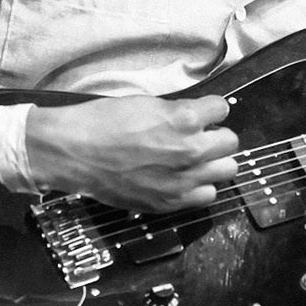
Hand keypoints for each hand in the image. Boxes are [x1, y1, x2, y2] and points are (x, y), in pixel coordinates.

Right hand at [26, 94, 238, 211]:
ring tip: (192, 160)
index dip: (210, 111)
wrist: (75, 153)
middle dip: (214, 137)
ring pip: (226, 170)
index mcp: (185, 119)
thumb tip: (196, 119)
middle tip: (197, 137)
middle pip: (230, 143)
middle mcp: (191, 150)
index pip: (221, 110)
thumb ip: (178, 113)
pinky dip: (199, 186)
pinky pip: (207, 195)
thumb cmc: (103, 122)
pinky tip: (182, 178)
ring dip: (212, 163)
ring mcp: (183, 180)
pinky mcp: (172, 201)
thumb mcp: (147, 104)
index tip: (201, 114)